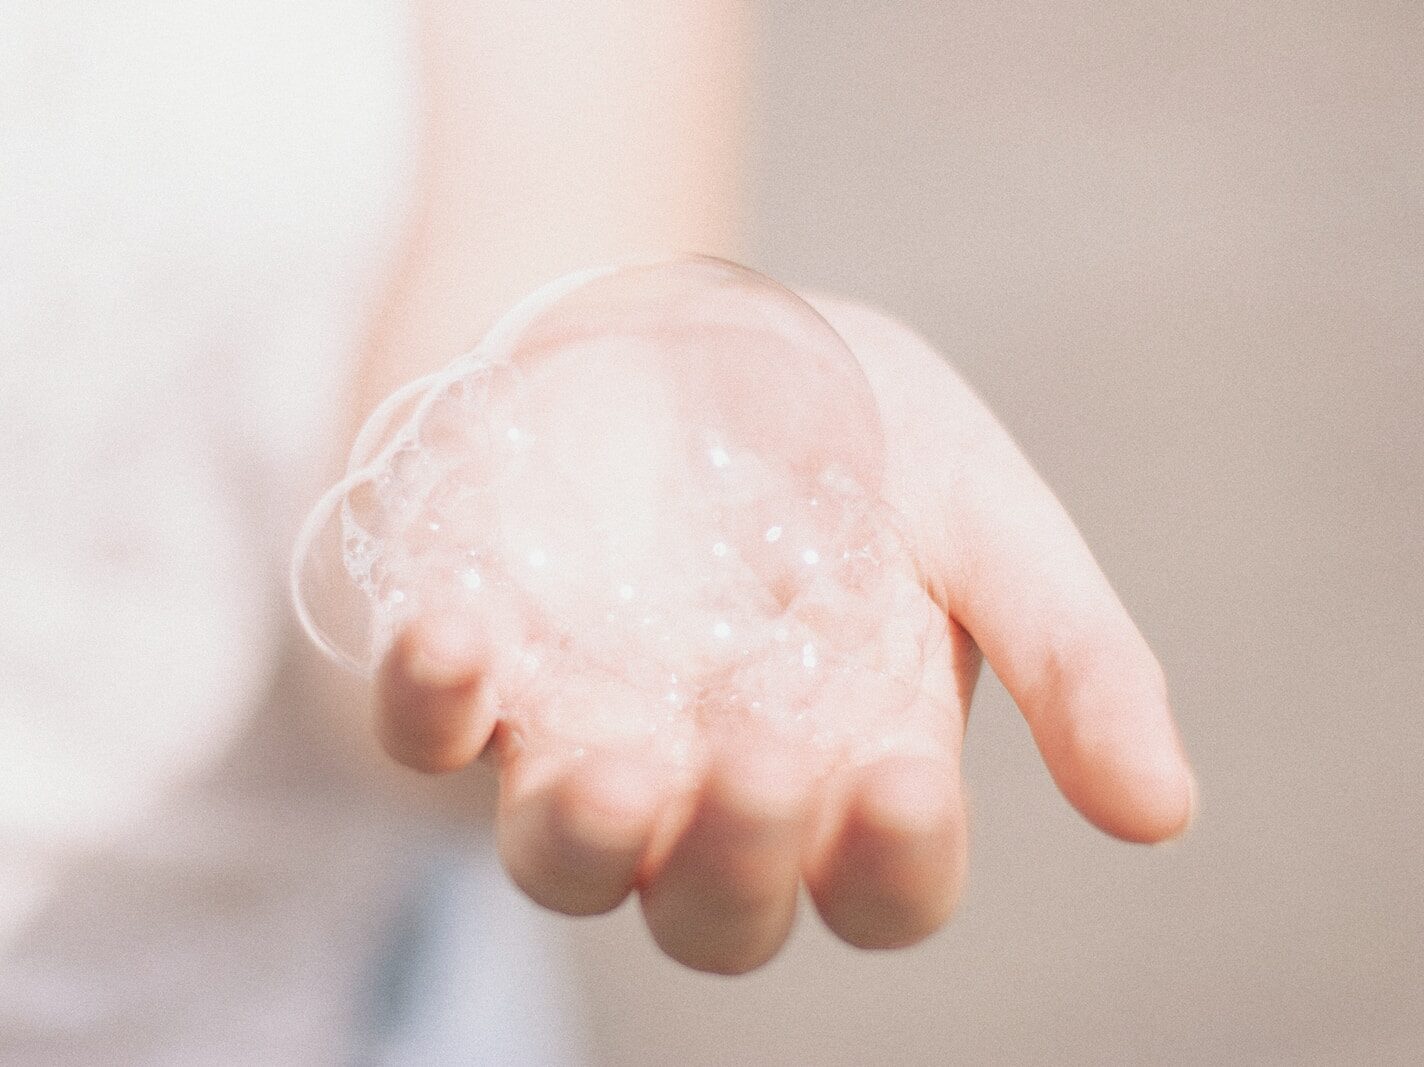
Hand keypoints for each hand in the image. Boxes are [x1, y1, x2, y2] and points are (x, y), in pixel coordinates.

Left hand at [373, 295, 1195, 973]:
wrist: (675, 324)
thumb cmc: (839, 424)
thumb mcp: (976, 505)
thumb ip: (1067, 651)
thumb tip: (1164, 813)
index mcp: (852, 760)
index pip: (880, 881)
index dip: (892, 862)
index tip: (902, 777)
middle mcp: (713, 782)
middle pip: (717, 912)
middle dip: (739, 861)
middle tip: (763, 749)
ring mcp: (582, 735)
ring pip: (565, 864)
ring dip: (585, 836)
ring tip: (617, 760)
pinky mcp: (475, 673)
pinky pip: (426, 737)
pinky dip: (432, 703)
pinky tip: (460, 634)